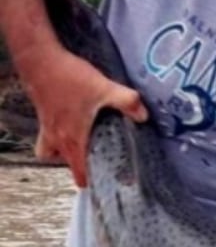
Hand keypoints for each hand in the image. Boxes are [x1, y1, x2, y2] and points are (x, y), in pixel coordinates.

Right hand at [18, 44, 146, 187]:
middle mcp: (57, 139)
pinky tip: (74, 125)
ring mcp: (48, 130)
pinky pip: (49, 139)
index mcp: (72, 139)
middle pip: (69, 167)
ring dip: (68, 154)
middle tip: (103, 163)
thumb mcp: (104, 88)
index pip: (80, 172)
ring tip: (86, 146)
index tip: (109, 184)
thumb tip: (144, 116)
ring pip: (54, 154)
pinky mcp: (45, 118)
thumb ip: (126, 102)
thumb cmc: (70, 77)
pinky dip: (59, 138)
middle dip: (84, 169)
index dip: (94, 181)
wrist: (40, 61)